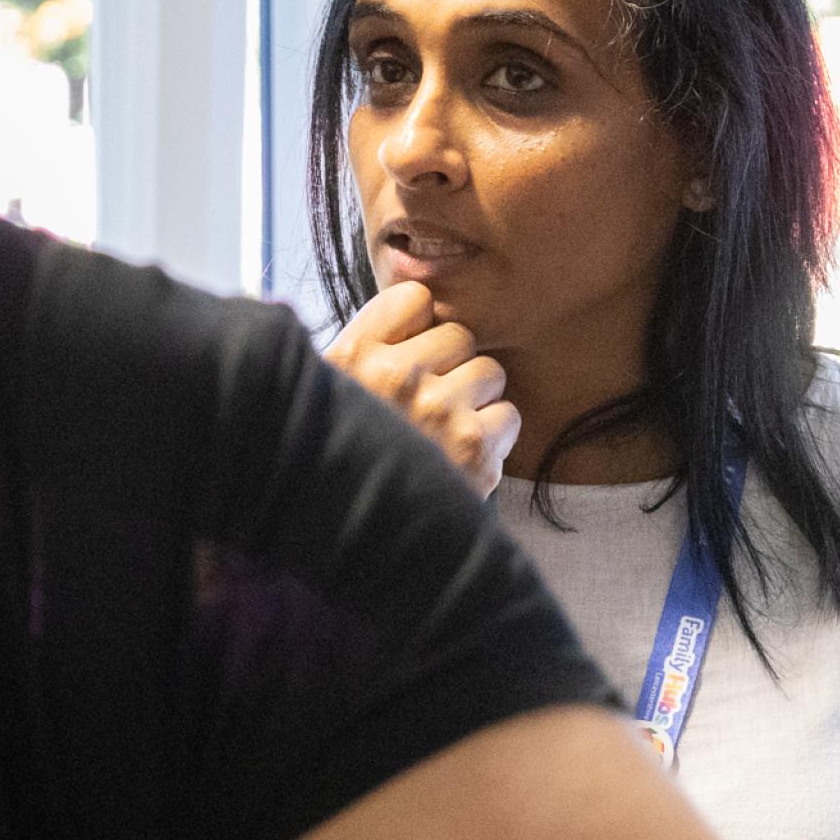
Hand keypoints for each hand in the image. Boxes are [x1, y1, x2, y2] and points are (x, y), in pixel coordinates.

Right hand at [322, 282, 520, 496]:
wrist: (359, 540)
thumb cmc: (341, 461)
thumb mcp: (331, 393)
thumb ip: (368, 349)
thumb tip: (422, 309)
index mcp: (351, 354)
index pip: (415, 298)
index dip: (418, 326)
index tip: (408, 355)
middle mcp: (395, 376)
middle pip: (459, 335)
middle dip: (450, 366)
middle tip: (425, 406)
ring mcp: (438, 409)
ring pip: (489, 372)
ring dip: (475, 401)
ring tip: (442, 434)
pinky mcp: (474, 447)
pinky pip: (507, 415)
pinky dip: (492, 440)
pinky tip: (459, 460)